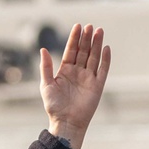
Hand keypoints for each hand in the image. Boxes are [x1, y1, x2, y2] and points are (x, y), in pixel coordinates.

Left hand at [39, 23, 110, 148]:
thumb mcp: (46, 84)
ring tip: (99, 31)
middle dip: (86, 38)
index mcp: (65, 70)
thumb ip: (45, 67)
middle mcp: (78, 72)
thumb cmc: (54, 106)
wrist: (66, 122)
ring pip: (94, 57)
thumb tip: (43, 49)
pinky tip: (106, 48)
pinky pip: (103, 70)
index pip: (71, 50)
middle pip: (84, 51)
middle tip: (89, 26)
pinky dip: (105, 59)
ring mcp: (88, 78)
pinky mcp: (97, 86)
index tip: (78, 26)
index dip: (74, 38)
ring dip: (96, 44)